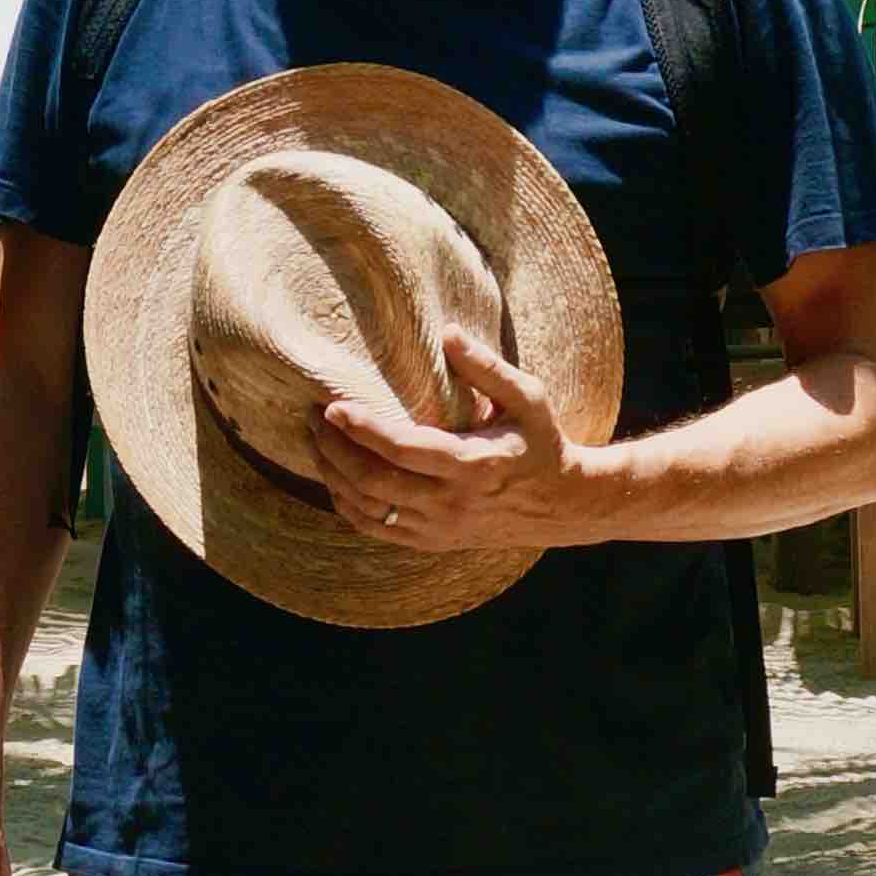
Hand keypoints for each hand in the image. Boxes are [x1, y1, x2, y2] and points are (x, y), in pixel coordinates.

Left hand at [311, 330, 605, 550]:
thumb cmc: (542, 442)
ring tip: (317, 443)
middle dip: (335, 449)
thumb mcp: (528, 397)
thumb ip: (487, 367)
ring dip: (334, 477)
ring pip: (369, 509)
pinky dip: (349, 507)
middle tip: (313, 419)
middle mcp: (451, 503)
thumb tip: (448, 333)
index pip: (402, 449)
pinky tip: (335, 480)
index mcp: (472, 465)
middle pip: (374, 482)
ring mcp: (440, 528)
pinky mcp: (433, 542)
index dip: (362, 429)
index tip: (332, 407)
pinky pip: (378, 529)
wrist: (562, 506)